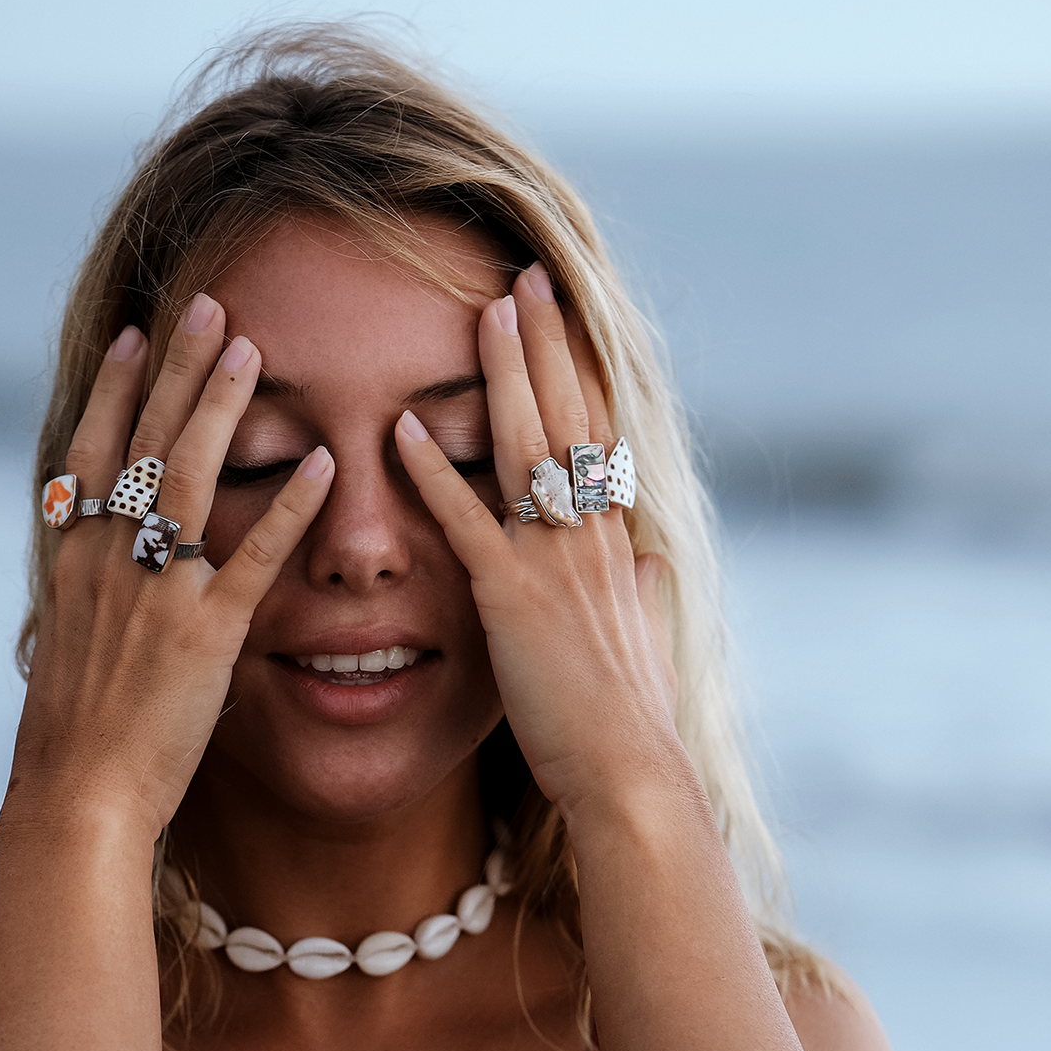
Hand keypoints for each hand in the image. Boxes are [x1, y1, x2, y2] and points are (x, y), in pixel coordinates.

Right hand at [9, 296, 332, 836]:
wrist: (76, 797)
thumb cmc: (78, 737)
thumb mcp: (73, 644)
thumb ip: (94, 591)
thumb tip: (101, 558)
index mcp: (75, 561)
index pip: (94, 450)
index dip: (118, 388)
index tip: (139, 331)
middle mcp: (108, 561)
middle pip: (143, 441)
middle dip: (177, 368)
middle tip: (208, 302)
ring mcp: (156, 593)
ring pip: (188, 477)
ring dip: (221, 406)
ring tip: (252, 346)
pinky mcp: (205, 635)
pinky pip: (252, 557)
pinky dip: (288, 506)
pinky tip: (323, 462)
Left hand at [392, 264, 689, 816]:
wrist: (630, 772)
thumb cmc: (628, 718)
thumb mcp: (644, 638)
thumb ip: (640, 588)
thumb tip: (648, 555)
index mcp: (614, 540)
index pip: (597, 433)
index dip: (578, 370)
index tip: (563, 316)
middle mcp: (590, 535)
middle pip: (566, 415)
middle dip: (544, 343)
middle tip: (523, 278)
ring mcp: (553, 560)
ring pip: (524, 445)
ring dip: (502, 373)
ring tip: (483, 312)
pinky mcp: (511, 596)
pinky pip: (466, 520)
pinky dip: (432, 471)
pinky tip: (402, 428)